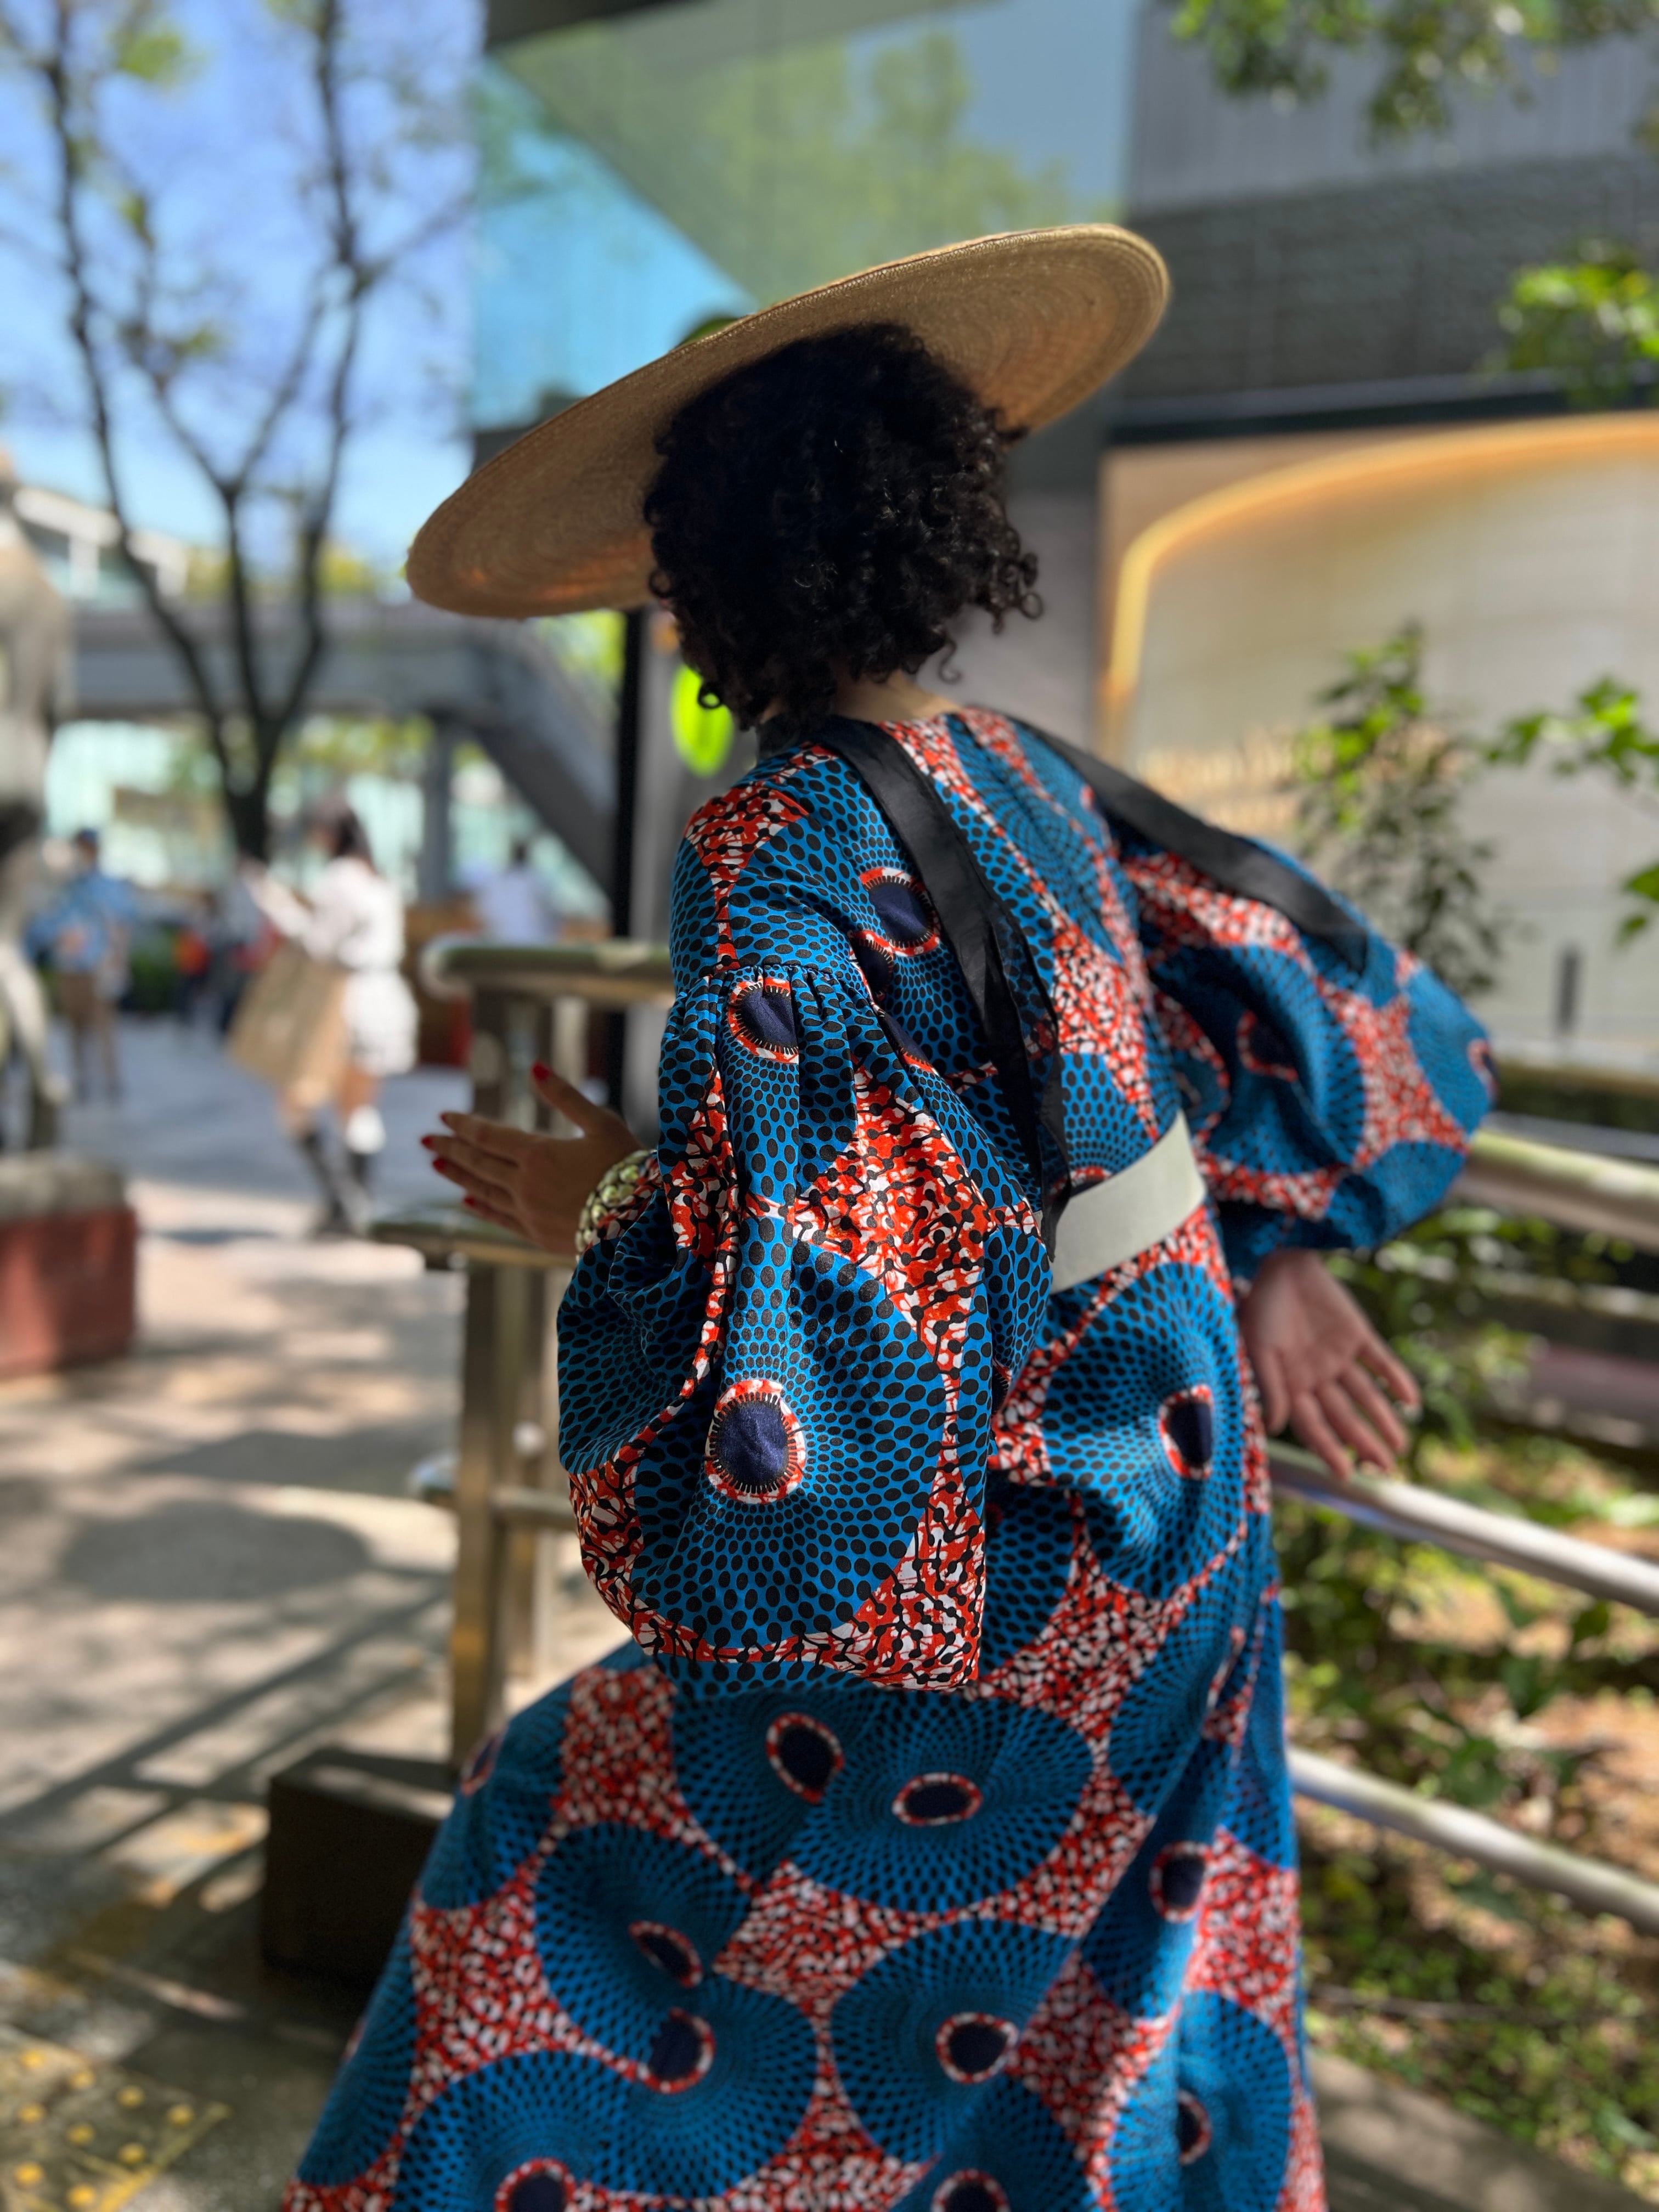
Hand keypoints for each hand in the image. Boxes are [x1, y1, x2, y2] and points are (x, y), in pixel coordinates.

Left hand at [422, 1064, 639, 1255]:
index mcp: (538, 1154)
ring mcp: (528, 1212)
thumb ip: (565, 1096)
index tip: (443, 1115)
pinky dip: (480, 1209)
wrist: (641, 1225)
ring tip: (437, 1164)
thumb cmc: (628, 1167)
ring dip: (458, 1176)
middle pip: (478, 1163)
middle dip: (451, 1148)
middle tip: (426, 1139)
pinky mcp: (537, 1235)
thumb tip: (534, 1067)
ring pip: (483, 1191)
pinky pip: (499, 1219)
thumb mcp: (602, 1123)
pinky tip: (467, 1202)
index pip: (488, 1136)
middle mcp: (525, 1184)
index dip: (464, 1124)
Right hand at [1236, 1246, 1418, 1477]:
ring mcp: (1339, 1357)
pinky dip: (1397, 1380)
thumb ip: (1271, 1385)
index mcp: (1291, 1383)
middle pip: (1345, 1417)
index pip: (1313, 1426)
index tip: (1346, 1474)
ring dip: (1384, 1419)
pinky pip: (1381, 1361)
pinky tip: (1411, 1402)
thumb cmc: (1260, 1304)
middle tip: (1387, 1468)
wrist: (1280, 1260)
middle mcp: (1317, 1376)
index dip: (1329, 1450)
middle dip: (1364, 1443)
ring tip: (1401, 1445)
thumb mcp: (1257, 1346)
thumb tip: (1276, 1427)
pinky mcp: (1357, 1335)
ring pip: (1366, 1395)